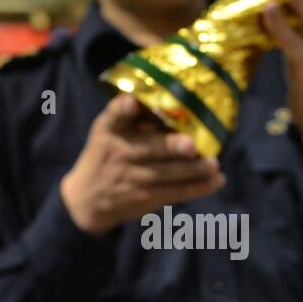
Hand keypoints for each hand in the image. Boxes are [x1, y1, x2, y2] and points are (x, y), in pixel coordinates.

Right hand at [59, 94, 224, 236]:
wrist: (86, 199)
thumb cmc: (105, 154)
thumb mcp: (106, 132)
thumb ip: (132, 119)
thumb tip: (175, 103)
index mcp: (109, 130)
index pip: (113, 116)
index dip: (123, 109)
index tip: (133, 102)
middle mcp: (120, 152)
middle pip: (147, 149)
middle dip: (170, 147)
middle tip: (190, 144)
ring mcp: (132, 177)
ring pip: (166, 173)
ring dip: (192, 170)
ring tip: (213, 164)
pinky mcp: (145, 197)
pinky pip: (175, 192)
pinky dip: (198, 187)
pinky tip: (216, 180)